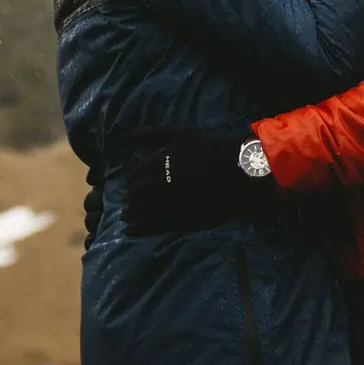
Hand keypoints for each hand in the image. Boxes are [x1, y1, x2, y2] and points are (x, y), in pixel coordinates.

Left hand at [122, 128, 272, 235]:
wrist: (235, 170)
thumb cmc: (209, 149)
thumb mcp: (181, 135)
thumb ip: (154, 135)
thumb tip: (130, 135)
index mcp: (156, 162)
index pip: (135, 172)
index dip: (135, 176)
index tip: (137, 179)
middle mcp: (157, 183)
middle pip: (136, 191)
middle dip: (133, 194)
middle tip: (134, 197)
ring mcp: (166, 203)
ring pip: (140, 209)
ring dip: (132, 211)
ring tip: (128, 215)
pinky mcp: (177, 219)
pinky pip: (152, 226)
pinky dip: (138, 228)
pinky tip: (131, 230)